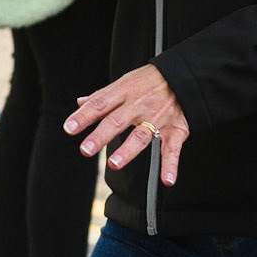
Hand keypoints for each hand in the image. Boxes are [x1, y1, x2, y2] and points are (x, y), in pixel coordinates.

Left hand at [64, 64, 188, 185]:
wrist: (186, 75)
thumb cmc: (151, 81)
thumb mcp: (126, 81)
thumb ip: (103, 95)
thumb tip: (80, 102)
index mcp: (124, 92)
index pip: (100, 104)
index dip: (84, 116)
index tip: (69, 128)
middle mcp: (139, 105)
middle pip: (117, 121)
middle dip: (101, 136)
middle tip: (85, 150)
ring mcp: (158, 118)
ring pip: (141, 135)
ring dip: (128, 150)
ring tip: (114, 164)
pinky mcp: (176, 130)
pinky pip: (173, 149)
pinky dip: (171, 165)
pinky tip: (167, 180)